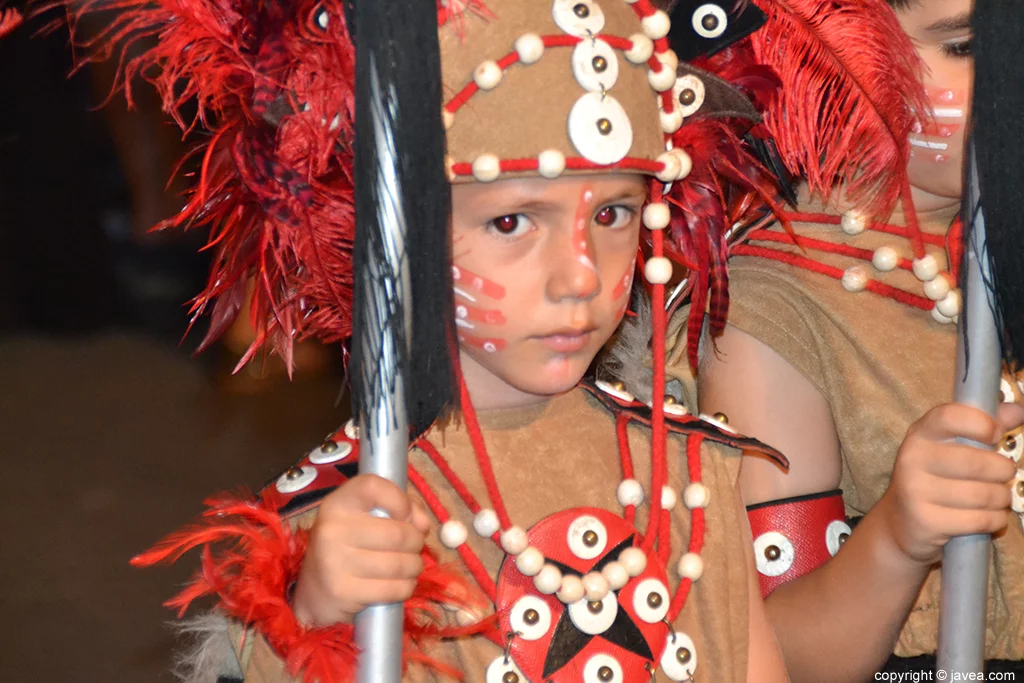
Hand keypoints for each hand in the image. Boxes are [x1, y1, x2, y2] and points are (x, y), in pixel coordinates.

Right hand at [292, 475, 430, 626]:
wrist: (315, 590)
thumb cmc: (350, 546)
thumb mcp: (367, 518)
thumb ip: (402, 508)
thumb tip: (423, 524)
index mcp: (338, 503)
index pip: (373, 486)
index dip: (400, 499)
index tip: (405, 515)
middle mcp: (332, 529)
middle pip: (397, 533)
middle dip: (416, 542)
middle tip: (413, 548)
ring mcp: (334, 562)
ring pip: (399, 564)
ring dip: (414, 567)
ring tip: (409, 567)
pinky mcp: (343, 592)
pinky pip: (393, 589)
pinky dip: (406, 587)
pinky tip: (399, 584)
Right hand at [878, 402, 1023, 565]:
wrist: (900, 521)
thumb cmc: (934, 478)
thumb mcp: (950, 447)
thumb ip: (983, 425)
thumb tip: (1018, 411)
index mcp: (920, 434)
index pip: (949, 417)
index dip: (980, 423)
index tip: (995, 434)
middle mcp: (912, 458)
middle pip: (978, 463)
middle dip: (1004, 471)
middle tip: (1003, 475)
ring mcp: (916, 490)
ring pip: (984, 495)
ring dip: (1002, 498)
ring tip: (996, 497)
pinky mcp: (926, 520)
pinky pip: (980, 520)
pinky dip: (995, 520)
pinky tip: (987, 516)